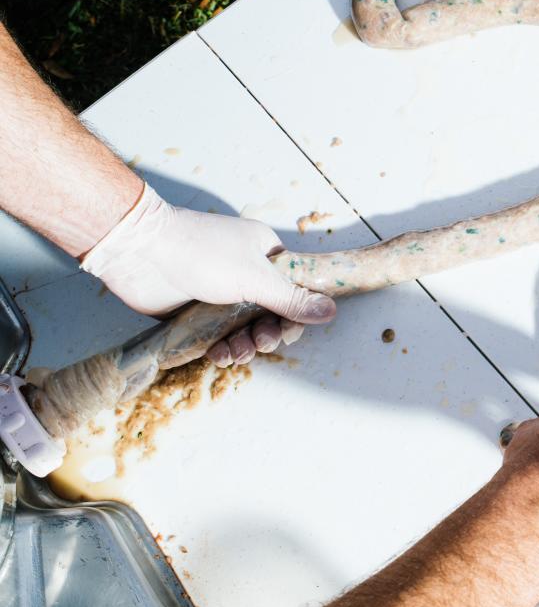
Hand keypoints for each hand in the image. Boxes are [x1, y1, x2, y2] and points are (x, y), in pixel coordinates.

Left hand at [80, 184, 335, 365]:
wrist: (139, 251)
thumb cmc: (201, 253)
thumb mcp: (255, 277)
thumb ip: (292, 299)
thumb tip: (331, 312)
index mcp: (265, 255)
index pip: (294, 291)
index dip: (295, 316)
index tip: (287, 331)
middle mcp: (246, 274)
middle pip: (271, 315)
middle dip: (268, 334)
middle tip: (260, 343)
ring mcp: (220, 294)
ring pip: (245, 329)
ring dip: (246, 346)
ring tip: (236, 352)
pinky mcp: (197, 312)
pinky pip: (220, 337)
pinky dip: (223, 349)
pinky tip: (218, 355)